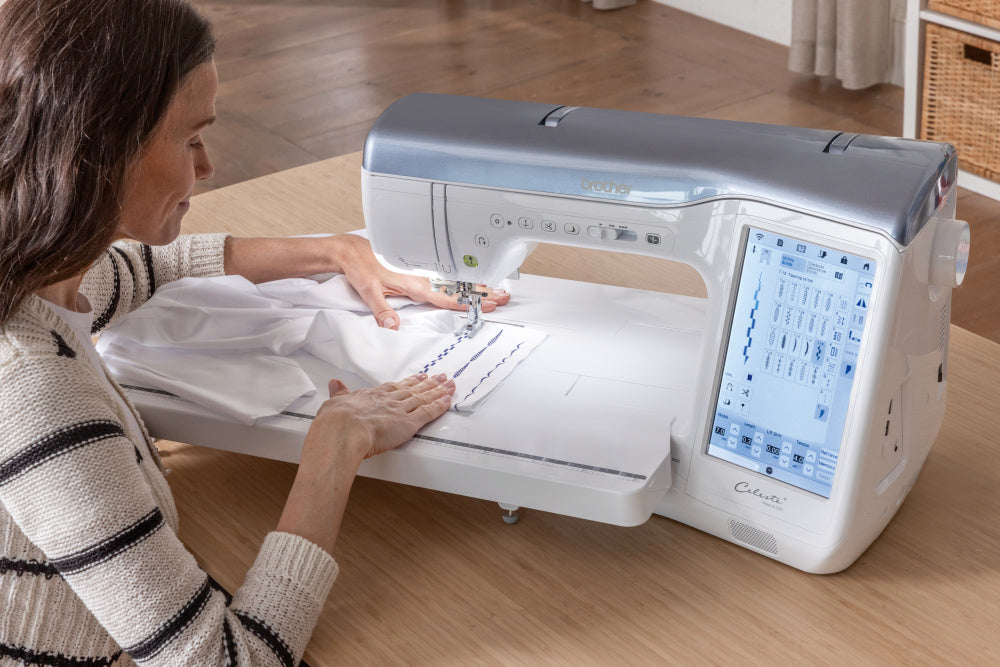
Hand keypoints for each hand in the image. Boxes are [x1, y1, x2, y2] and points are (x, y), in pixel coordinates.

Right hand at [305, 373, 455, 465]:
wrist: (343, 431)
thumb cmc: (335, 422)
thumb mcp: (333, 403)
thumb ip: (338, 394)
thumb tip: (335, 384)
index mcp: (371, 396)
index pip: (393, 388)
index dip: (406, 382)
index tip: (416, 378)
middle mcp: (388, 400)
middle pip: (412, 390)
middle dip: (427, 383)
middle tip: (439, 377)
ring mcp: (399, 410)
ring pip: (423, 398)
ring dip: (437, 391)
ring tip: (449, 384)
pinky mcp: (408, 423)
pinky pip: (428, 413)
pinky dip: (439, 406)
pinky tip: (447, 401)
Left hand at [323, 234, 509, 328]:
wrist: (350, 250)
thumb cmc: (360, 267)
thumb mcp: (368, 291)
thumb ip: (382, 310)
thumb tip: (393, 326)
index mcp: (414, 282)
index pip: (446, 296)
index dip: (467, 303)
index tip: (486, 305)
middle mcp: (421, 275)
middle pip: (457, 286)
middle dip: (481, 292)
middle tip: (503, 296)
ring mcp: (421, 271)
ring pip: (454, 279)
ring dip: (475, 284)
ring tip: (495, 288)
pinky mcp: (417, 268)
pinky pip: (445, 275)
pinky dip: (461, 278)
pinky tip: (469, 281)